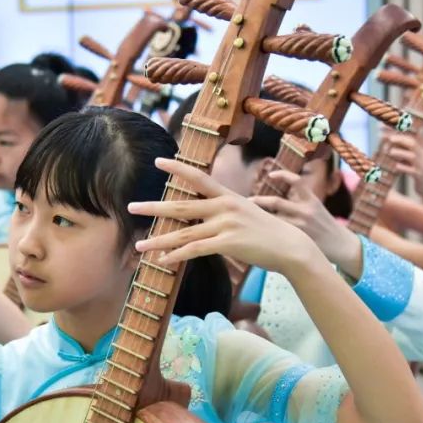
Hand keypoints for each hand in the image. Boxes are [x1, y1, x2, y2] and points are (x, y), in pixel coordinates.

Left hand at [128, 158, 318, 275]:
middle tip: (131, 207)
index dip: (177, 168)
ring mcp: (226, 224)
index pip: (198, 177)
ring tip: (139, 245)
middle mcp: (224, 206)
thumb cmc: (268, 233)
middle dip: (153, 206)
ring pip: (184, 232)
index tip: (158, 161)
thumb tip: (206, 213)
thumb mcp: (246, 213)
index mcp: (227, 196)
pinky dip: (177, 256)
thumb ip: (225, 211)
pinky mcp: (228, 243)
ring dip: (158, 240)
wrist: (291, 247)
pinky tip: (162, 261)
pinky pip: (196, 250)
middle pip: (181, 205)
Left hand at [250, 169, 361, 273]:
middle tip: (245, 201)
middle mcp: (306, 210)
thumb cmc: (326, 226)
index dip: (282, 175)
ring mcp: (301, 225)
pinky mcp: (299, 239)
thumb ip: (300, 201)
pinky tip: (257, 234)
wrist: (342, 245)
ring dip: (258, 218)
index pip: (297, 181)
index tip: (270, 175)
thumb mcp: (317, 208)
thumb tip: (276, 199)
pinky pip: (278, 234)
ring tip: (245, 218)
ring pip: (273, 219)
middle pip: (276, 202)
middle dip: (258, 201)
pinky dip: (267, 232)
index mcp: (312, 200)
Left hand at [381, 132, 422, 195]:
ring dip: (400, 152)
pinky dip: (403, 167)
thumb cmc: (416, 171)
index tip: (386, 127)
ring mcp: (422, 165)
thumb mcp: (409, 159)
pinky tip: (395, 166)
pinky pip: (412, 171)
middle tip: (388, 138)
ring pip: (412, 156)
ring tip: (390, 151)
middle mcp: (422, 155)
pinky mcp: (420, 175)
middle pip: (412, 143)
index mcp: (420, 148)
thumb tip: (386, 144)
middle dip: (399, 139)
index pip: (410, 135)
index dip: (399, 131)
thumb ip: (401, 151)